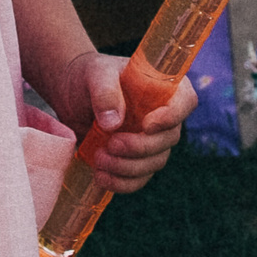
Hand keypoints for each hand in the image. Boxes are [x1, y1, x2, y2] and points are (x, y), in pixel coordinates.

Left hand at [58, 51, 195, 193]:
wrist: (71, 97)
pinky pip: (139, 179)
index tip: (146, 125)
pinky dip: (121, 182)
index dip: (173, 116)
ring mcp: (151, 140)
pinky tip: (101, 176)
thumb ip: (105, 91)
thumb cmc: (88, 77)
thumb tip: (114, 123)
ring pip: (155, 162)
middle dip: (141, 147)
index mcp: (162, 86)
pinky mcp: (135, 160)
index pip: (185, 100)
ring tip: (99, 158)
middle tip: (111, 144)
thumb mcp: (94, 74)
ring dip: (128, 167)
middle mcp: (162, 115)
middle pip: (170, 138)